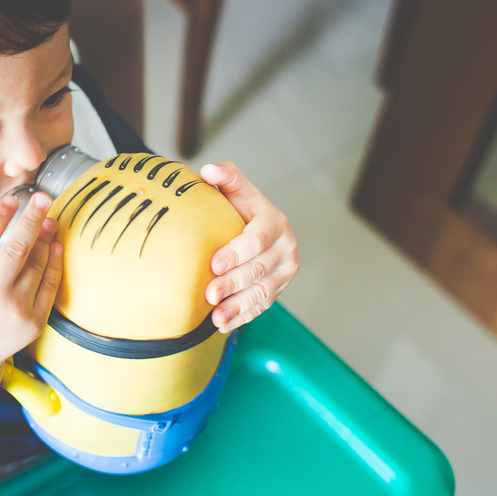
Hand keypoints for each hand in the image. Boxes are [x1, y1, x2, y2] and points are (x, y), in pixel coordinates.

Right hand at [0, 192, 63, 370]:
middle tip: (43, 197)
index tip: (12, 200)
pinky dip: (55, 264)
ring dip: (46, 238)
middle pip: (17, 248)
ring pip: (36, 264)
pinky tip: (56, 246)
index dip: (0, 216)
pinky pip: (49, 286)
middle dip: (32, 219)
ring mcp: (15, 309)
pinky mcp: (33, 321)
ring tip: (50, 219)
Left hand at [200, 162, 298, 331]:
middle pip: (258, 270)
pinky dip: (242, 317)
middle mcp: (286, 249)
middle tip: (210, 293)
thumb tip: (210, 170)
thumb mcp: (235, 190)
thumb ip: (226, 177)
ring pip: (261, 293)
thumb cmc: (239, 208)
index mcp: (275, 223)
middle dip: (233, 283)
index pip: (257, 240)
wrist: (255, 229)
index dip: (237, 252)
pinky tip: (222, 325)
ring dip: (237, 306)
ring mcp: (284, 273)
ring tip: (216, 317)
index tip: (215, 263)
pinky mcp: (277, 290)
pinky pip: (261, 307)